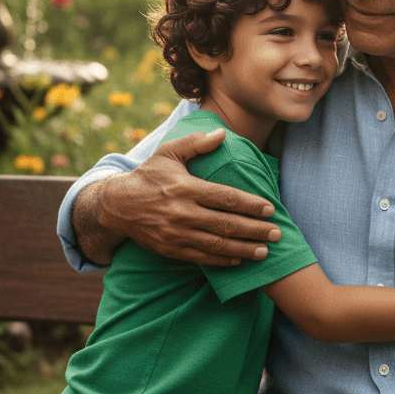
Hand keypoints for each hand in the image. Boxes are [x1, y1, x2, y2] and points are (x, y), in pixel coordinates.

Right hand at [85, 128, 281, 265]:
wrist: (117, 206)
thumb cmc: (148, 176)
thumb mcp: (168, 153)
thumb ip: (196, 143)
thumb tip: (222, 133)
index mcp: (186, 188)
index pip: (226, 198)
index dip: (250, 204)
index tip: (269, 208)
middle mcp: (183, 213)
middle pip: (227, 224)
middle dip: (255, 229)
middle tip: (277, 233)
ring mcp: (177, 234)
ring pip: (217, 244)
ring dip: (244, 248)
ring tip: (265, 251)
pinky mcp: (171, 249)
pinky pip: (202, 257)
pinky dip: (222, 260)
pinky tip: (240, 259)